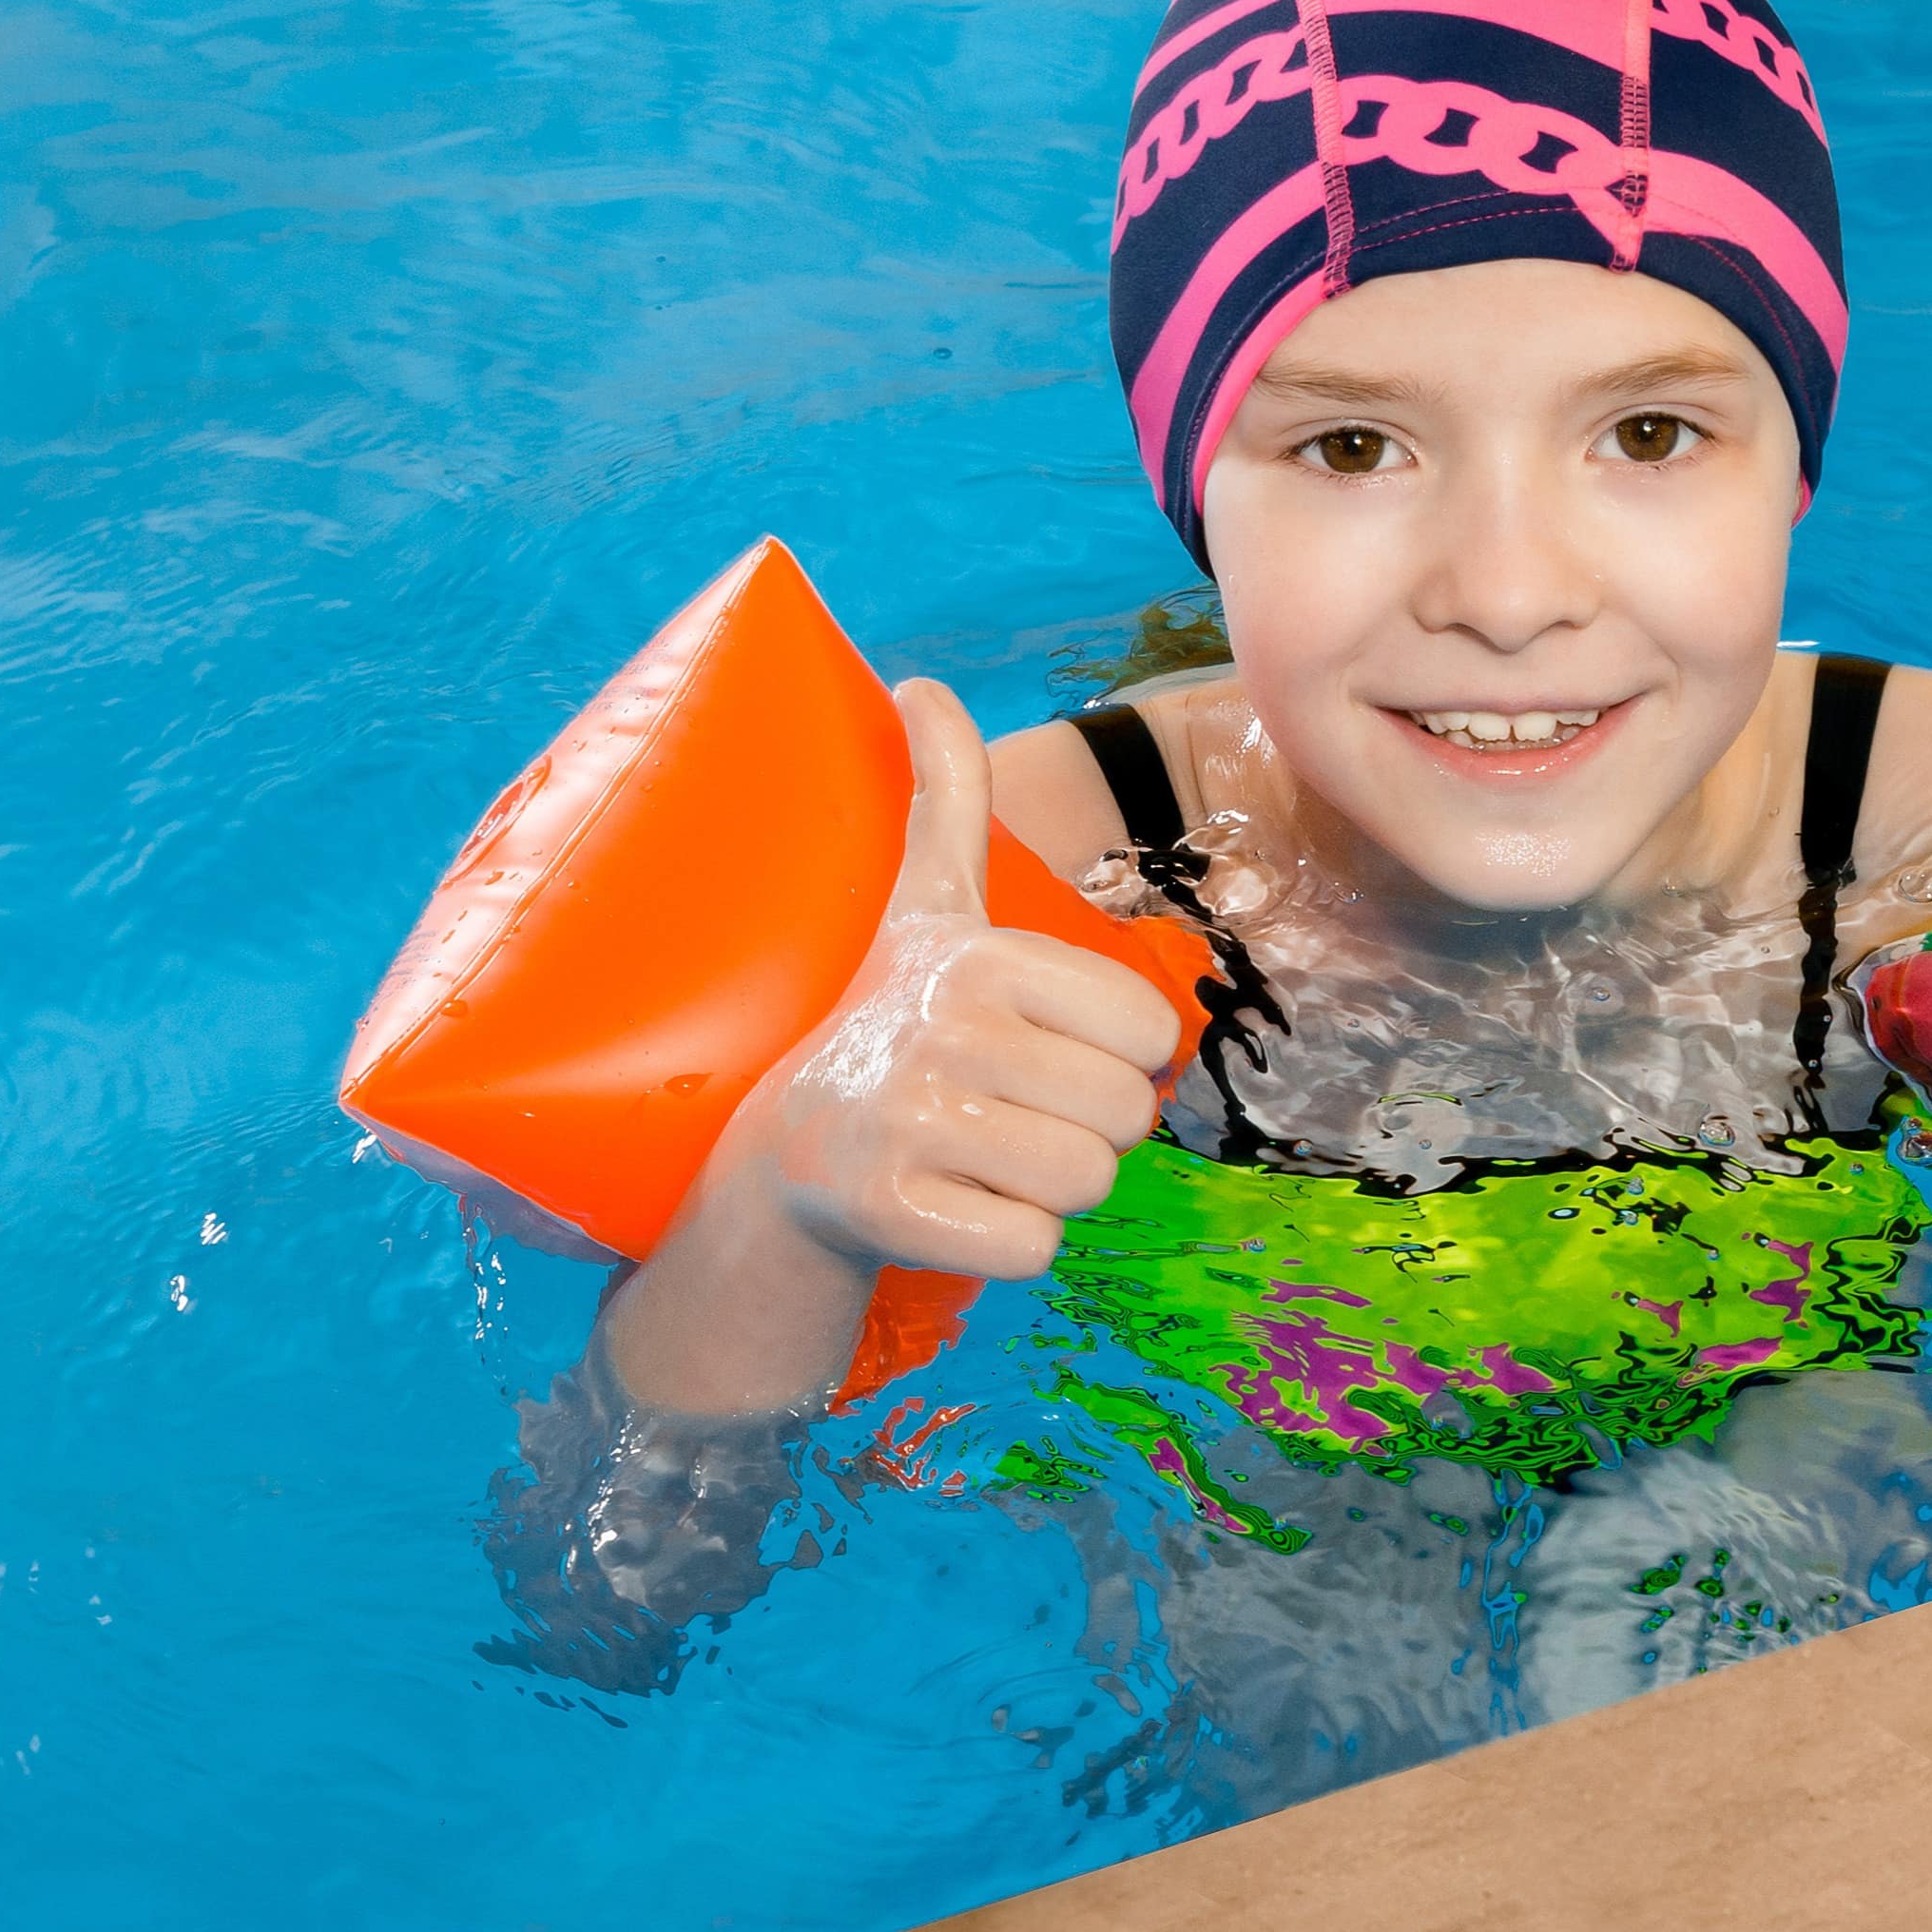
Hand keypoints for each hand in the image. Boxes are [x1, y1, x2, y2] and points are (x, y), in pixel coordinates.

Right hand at [753, 679, 1180, 1282]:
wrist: (779, 1155)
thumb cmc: (886, 1023)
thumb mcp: (924, 908)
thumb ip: (944, 798)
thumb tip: (918, 682)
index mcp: (982, 955)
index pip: (1152, 1034)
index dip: (1113, 1057)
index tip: (1039, 1049)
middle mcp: (946, 1028)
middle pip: (1126, 1118)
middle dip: (1085, 1131)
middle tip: (1007, 1113)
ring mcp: (911, 1122)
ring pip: (1087, 1186)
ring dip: (1049, 1189)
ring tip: (982, 1156)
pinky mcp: (889, 1212)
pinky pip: (1034, 1250)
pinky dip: (1007, 1244)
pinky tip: (951, 1205)